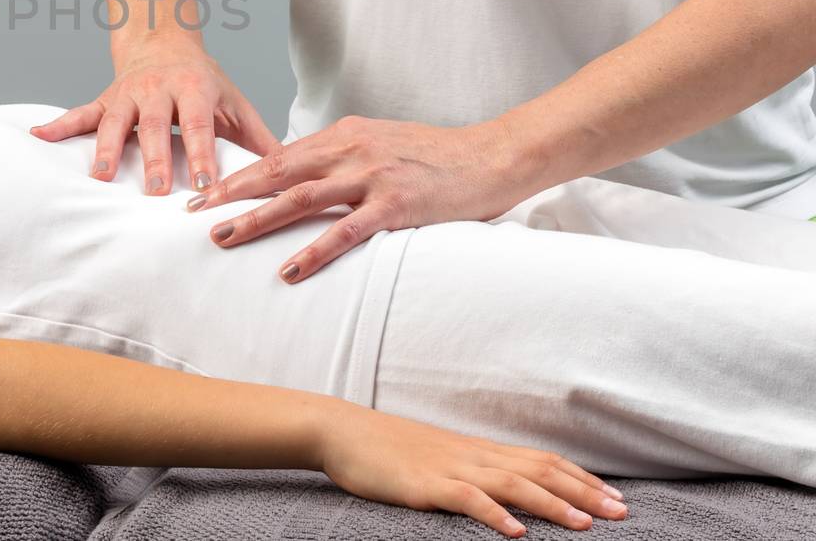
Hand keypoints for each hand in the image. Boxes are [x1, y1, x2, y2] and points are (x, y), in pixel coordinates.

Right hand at [29, 37, 276, 195]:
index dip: (201, 155)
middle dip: (154, 159)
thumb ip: (258, 138)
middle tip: (154, 191)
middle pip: (154, 127)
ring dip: (107, 149)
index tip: (203, 186)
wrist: (163, 40)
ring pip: (114, 122)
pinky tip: (40, 136)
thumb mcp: (234, 101)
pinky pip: (80, 113)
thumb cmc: (204, 81)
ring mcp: (127, 95)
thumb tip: (291, 172)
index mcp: (194, 90)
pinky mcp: (104, 100)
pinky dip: (59, 125)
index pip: (198, 126)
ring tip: (102, 176)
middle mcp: (158, 90)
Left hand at [200, 114, 535, 281]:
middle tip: (193, 214)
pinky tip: (289, 270)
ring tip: (223, 239)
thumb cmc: (436, 155)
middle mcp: (351, 149)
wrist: (493, 155)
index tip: (203, 192)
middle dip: (230, 193)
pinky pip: (346, 231)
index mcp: (344, 134)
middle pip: (277, 172)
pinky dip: (314, 251)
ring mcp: (373, 176)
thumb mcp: (380, 144)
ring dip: (256, 219)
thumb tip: (300, 179)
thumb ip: (341, 158)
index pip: (279, 155)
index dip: (238, 174)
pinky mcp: (397, 204)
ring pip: (300, 198)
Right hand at [316, 401, 628, 536]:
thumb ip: (470, 471)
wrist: (342, 431)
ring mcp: (450, 468)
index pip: (541, 460)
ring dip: (552, 503)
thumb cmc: (386, 448)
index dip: (580, 478)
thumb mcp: (436, 457)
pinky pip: (466, 498)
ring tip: (585, 524)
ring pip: (512, 483)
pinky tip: (516, 533)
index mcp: (477, 450)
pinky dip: (494, 515)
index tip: (614, 497)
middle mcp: (472, 455)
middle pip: (539, 470)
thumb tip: (502, 492)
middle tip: (620, 513)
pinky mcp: (425, 484)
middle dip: (583, 491)